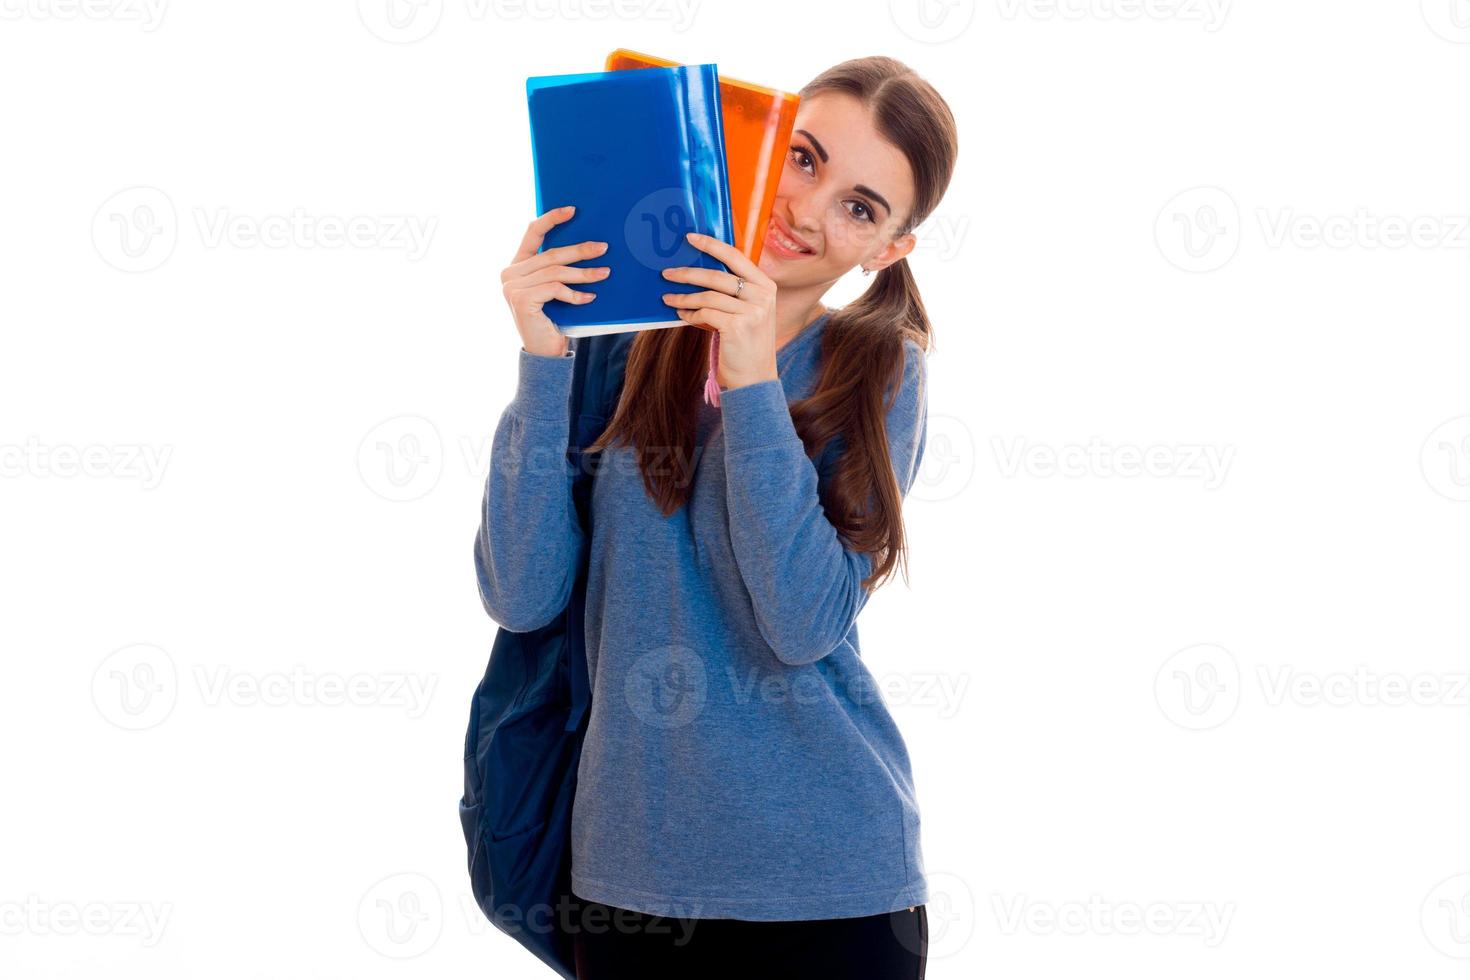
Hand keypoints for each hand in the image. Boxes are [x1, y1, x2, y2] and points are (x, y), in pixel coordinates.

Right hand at [501, 205, 611, 357]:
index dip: (551, 218)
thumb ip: (557, 269)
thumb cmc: (555, 319)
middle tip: (603, 248)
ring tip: (605, 274)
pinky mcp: (521, 299)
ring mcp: (512, 287)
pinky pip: (555, 289)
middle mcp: (510, 273)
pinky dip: (575, 294)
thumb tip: (588, 245)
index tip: (573, 210)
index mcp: (517, 265)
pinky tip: (589, 298)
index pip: (532, 232)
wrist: (545, 352)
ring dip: (584, 273)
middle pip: (550, 254)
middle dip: (580, 250)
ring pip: (556, 272)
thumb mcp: (555, 289)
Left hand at [661, 231, 778, 389]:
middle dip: (688, 273)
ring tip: (668, 298)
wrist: (756, 378)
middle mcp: (762, 296)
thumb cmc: (747, 343)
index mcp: (766, 286)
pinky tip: (681, 316)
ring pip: (708, 295)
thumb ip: (734, 292)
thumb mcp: (749, 312)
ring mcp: (752, 311)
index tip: (690, 238)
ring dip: (684, 297)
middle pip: (717, 275)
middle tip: (667, 273)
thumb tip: (699, 271)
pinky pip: (705, 313)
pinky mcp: (738, 327)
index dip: (712, 245)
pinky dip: (690, 314)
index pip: (736, 257)